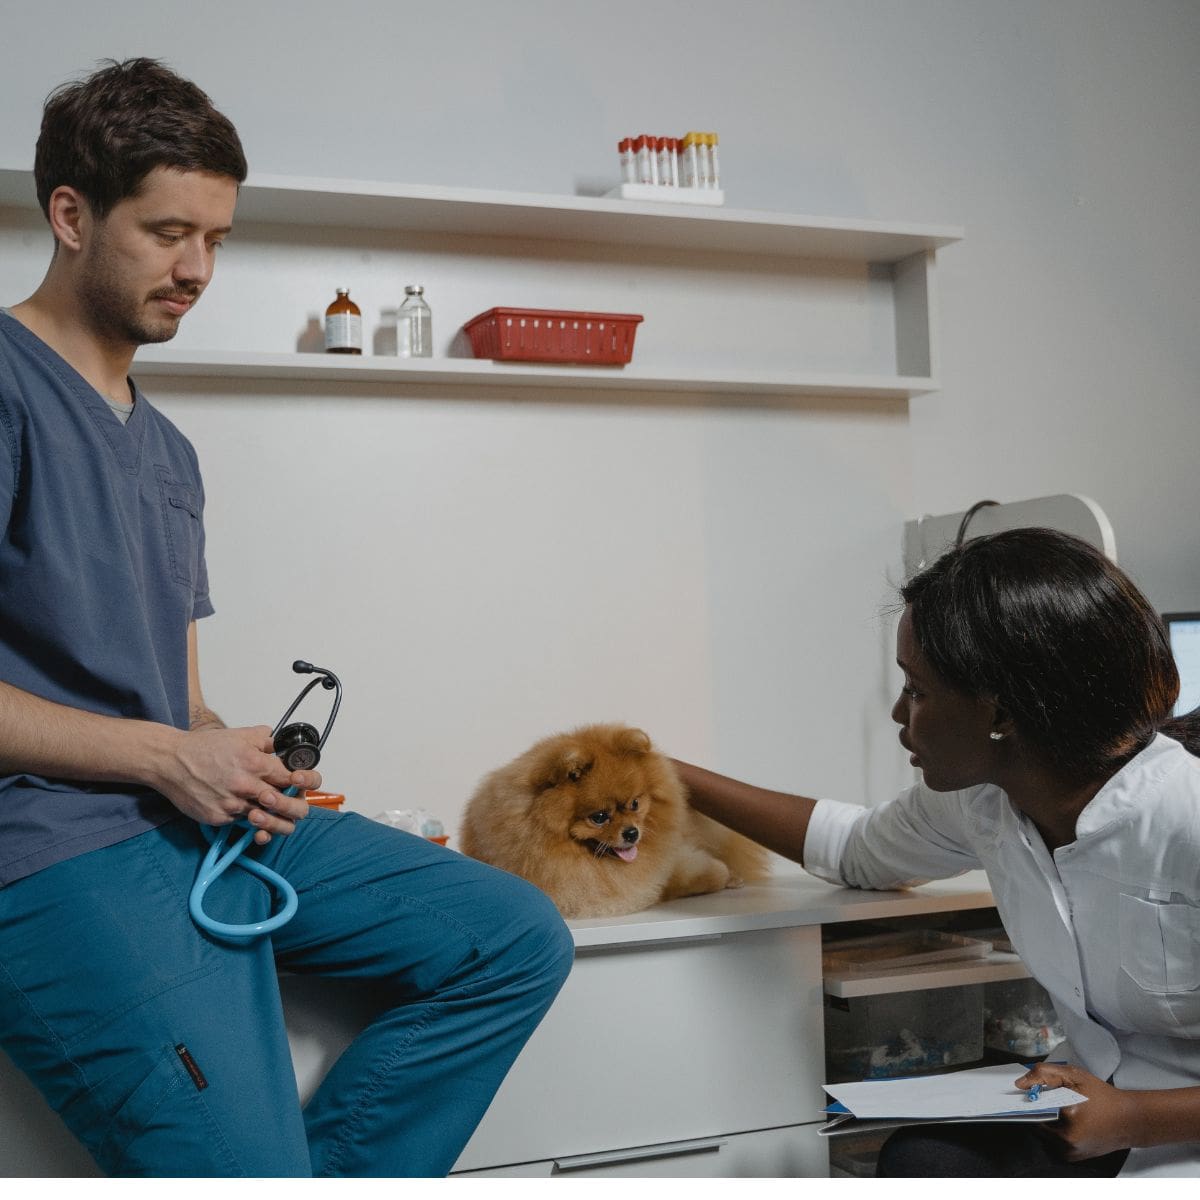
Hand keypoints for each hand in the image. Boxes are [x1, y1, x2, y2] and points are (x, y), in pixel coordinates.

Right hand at [155, 725, 319, 843]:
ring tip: (275, 818)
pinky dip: (244, 819)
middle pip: (284, 806)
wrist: (170, 762)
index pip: (292, 779)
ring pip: (264, 820)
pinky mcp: (218, 818)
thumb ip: (265, 740)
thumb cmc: (203, 748)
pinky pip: (240, 823)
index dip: (302, 783)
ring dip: (272, 820)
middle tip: (296, 808)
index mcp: (255, 764)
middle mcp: (246, 786)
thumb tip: (281, 743)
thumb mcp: (240, 735)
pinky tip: (246, 813)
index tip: (302, 785)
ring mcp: (232, 804)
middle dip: (296, 809)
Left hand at [1017, 1062, 1136, 1161]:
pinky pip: (1052, 1142)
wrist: (1130, 1120)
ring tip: (1063, 1109)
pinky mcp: (1073, 1157)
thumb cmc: (1104, 1096)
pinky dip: (1054, 1130)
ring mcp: (1071, 1152)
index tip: (1020, 1093)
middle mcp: (1068, 1141)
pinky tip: (1067, 1120)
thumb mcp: (1074, 1075)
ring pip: (1043, 1132)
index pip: (1032, 1108)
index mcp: (1068, 1118)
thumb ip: (1044, 1074)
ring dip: (1046, 1120)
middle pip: (1036, 1121)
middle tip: (1050, 1099)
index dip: (1026, 1099)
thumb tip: (1020, 1084)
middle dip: (1039, 1109)